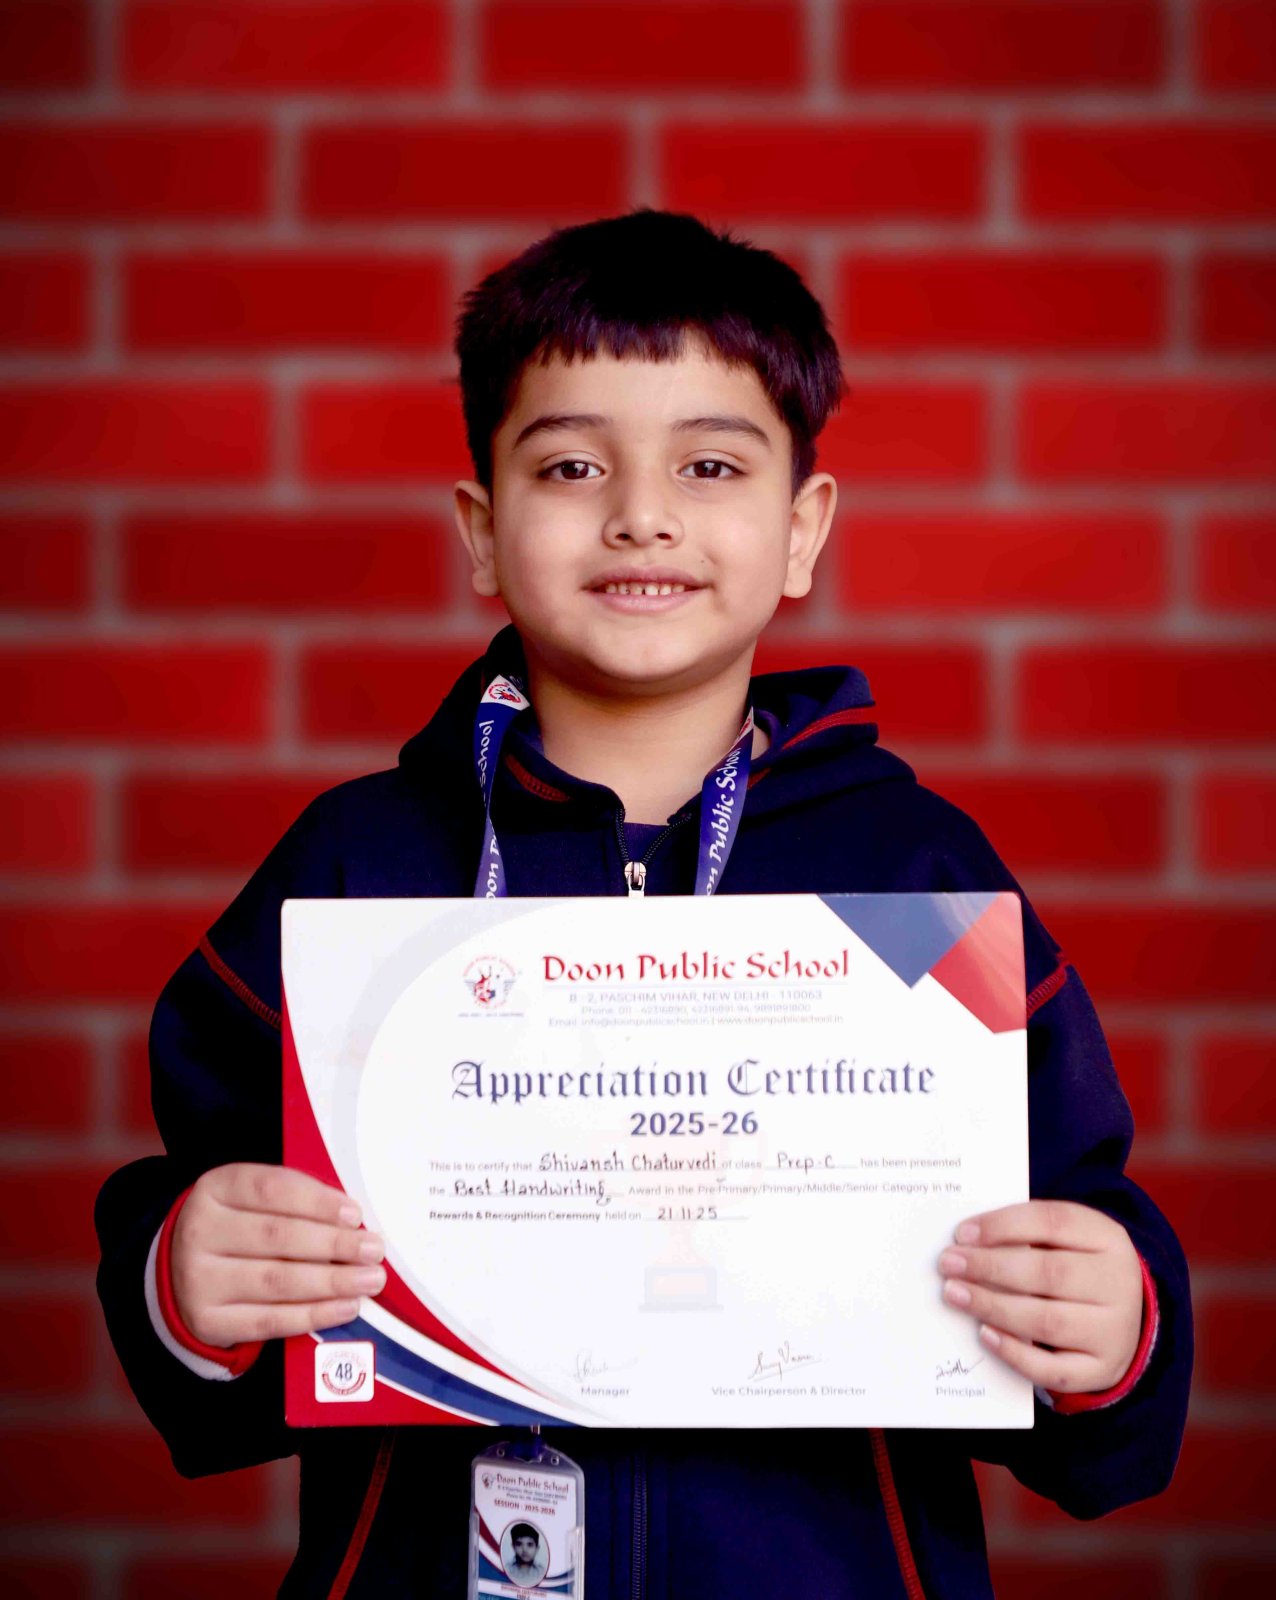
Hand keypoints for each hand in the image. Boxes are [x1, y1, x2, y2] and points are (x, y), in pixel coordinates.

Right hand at [171, 1164, 385, 1347]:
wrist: (184, 1270)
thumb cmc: (238, 1226)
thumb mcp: (253, 1199)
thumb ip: (296, 1199)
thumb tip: (352, 1220)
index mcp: (215, 1188)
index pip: (271, 1189)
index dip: (317, 1201)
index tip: (355, 1214)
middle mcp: (199, 1231)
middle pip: (278, 1236)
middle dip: (335, 1244)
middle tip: (373, 1250)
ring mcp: (198, 1279)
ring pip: (277, 1280)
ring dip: (332, 1281)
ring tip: (369, 1279)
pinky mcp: (207, 1321)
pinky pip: (269, 1320)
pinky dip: (314, 1314)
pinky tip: (345, 1306)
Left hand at [937, 1200, 1142, 1394]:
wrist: (1125, 1318)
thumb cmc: (1078, 1267)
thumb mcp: (1066, 1239)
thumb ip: (1026, 1235)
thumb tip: (967, 1243)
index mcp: (1109, 1238)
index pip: (1053, 1222)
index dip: (1003, 1225)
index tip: (962, 1233)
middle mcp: (1119, 1284)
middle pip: (1049, 1273)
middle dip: (990, 1267)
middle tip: (948, 1264)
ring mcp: (1114, 1332)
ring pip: (1047, 1321)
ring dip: (993, 1306)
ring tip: (955, 1294)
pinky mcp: (1102, 1370)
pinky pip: (1053, 1369)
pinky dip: (1015, 1353)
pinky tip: (984, 1334)